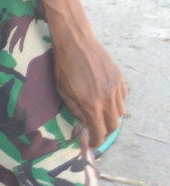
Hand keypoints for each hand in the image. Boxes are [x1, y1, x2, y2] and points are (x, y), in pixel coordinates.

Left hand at [41, 0, 127, 147]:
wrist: (76, 42)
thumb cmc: (63, 66)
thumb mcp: (62, 91)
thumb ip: (75, 110)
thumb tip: (84, 124)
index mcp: (90, 104)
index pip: (99, 132)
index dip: (96, 141)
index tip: (92, 143)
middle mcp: (107, 99)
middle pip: (113, 125)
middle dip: (105, 132)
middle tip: (96, 132)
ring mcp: (116, 88)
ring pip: (120, 112)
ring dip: (111, 118)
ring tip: (101, 116)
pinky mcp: (120, 79)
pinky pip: (123, 98)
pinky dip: (116, 103)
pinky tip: (106, 100)